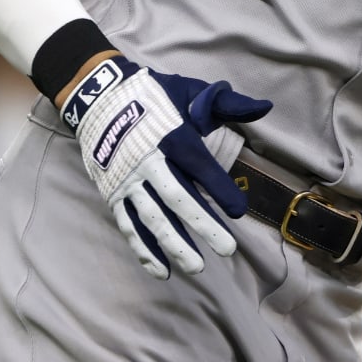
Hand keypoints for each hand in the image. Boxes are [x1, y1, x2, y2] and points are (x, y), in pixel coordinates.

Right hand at [63, 55, 271, 277]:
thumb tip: (264, 108)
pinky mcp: (112, 194)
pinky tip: (163, 270)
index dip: (219, 188)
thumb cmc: (153, 96)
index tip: (239, 210)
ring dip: (174, 244)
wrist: (98, 98)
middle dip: (202, 225)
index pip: (199, 166)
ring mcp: (128, 181)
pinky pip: (129, 225)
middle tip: (226, 249)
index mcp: (172, 135)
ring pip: (152, 217)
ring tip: (197, 267)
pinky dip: (144, 249)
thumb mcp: (189, 91)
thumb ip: (226, 103)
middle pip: (177, 198)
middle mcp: (148, 161)